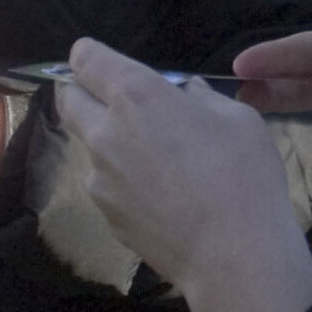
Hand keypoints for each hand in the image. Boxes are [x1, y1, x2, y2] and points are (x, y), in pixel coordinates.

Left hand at [55, 37, 311, 311]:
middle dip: (83, 92)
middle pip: (68, 99)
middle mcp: (105, 132)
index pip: (86, 59)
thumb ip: (201, 98)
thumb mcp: (238, 118)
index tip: (104, 63)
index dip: (89, 55)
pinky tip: (159, 195)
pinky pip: (106, 182)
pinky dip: (122, 178)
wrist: (233, 256)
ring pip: (89, 145)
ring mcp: (99, 177)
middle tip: (117, 102)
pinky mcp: (105, 213)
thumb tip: (185, 95)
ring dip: (108, 140)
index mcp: (136, 96)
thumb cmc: (243, 176)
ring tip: (153, 159)